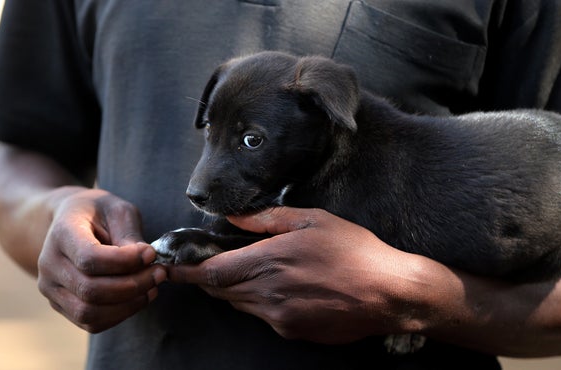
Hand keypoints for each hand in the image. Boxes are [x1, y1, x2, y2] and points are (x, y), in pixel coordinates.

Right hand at [37, 188, 166, 332]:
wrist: (71, 222)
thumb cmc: (98, 213)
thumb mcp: (117, 210)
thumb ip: (129, 234)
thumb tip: (145, 261)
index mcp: (61, 234)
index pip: (89, 258)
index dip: (125, 261)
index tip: (151, 253)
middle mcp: (49, 264)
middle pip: (90, 290)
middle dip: (134, 285)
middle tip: (159, 273)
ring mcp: (51, 288)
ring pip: (89, 313)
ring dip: (129, 304)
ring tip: (152, 287)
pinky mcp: (61, 305)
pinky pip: (91, 322)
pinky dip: (120, 314)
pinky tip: (139, 297)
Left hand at [167, 207, 417, 343]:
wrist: (389, 293)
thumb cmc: (355, 251)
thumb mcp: (313, 220)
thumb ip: (267, 219)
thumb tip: (233, 218)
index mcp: (270, 262)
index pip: (212, 273)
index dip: (187, 271)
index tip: (172, 267)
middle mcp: (268, 294)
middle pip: (221, 291)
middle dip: (208, 279)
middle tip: (204, 265)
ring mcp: (279, 318)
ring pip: (240, 304)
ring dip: (234, 289)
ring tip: (248, 271)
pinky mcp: (292, 332)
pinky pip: (263, 316)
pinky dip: (260, 301)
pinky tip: (281, 286)